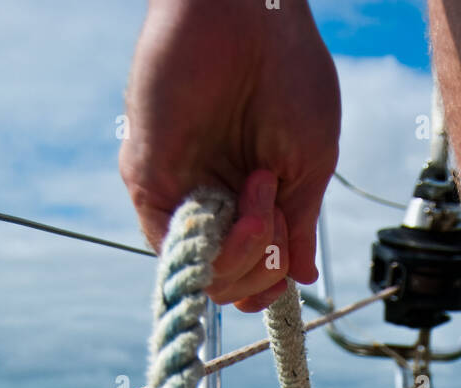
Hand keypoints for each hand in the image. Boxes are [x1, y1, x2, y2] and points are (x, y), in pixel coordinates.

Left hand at [120, 0, 340, 310]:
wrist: (251, 13)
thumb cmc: (289, 75)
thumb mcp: (310, 166)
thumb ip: (298, 227)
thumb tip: (303, 278)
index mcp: (248, 200)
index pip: (249, 275)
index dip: (268, 287)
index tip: (290, 269)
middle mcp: (211, 200)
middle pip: (226, 285)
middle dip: (262, 269)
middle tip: (278, 210)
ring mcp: (180, 191)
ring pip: (203, 273)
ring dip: (244, 253)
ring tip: (262, 190)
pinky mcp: (150, 176)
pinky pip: (173, 245)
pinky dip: (216, 244)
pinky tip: (241, 203)